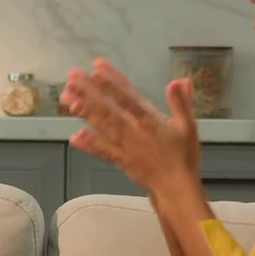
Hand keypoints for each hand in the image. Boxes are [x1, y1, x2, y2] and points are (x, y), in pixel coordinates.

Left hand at [62, 58, 200, 194]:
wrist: (175, 188)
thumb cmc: (183, 155)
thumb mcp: (187, 126)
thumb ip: (181, 103)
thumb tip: (179, 80)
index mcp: (147, 120)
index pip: (126, 96)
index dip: (111, 81)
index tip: (96, 67)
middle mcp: (131, 130)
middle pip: (106, 108)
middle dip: (88, 91)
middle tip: (71, 76)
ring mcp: (122, 146)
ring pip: (100, 125)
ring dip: (83, 111)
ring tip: (66, 98)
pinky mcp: (118, 160)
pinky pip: (101, 151)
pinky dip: (88, 144)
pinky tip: (73, 137)